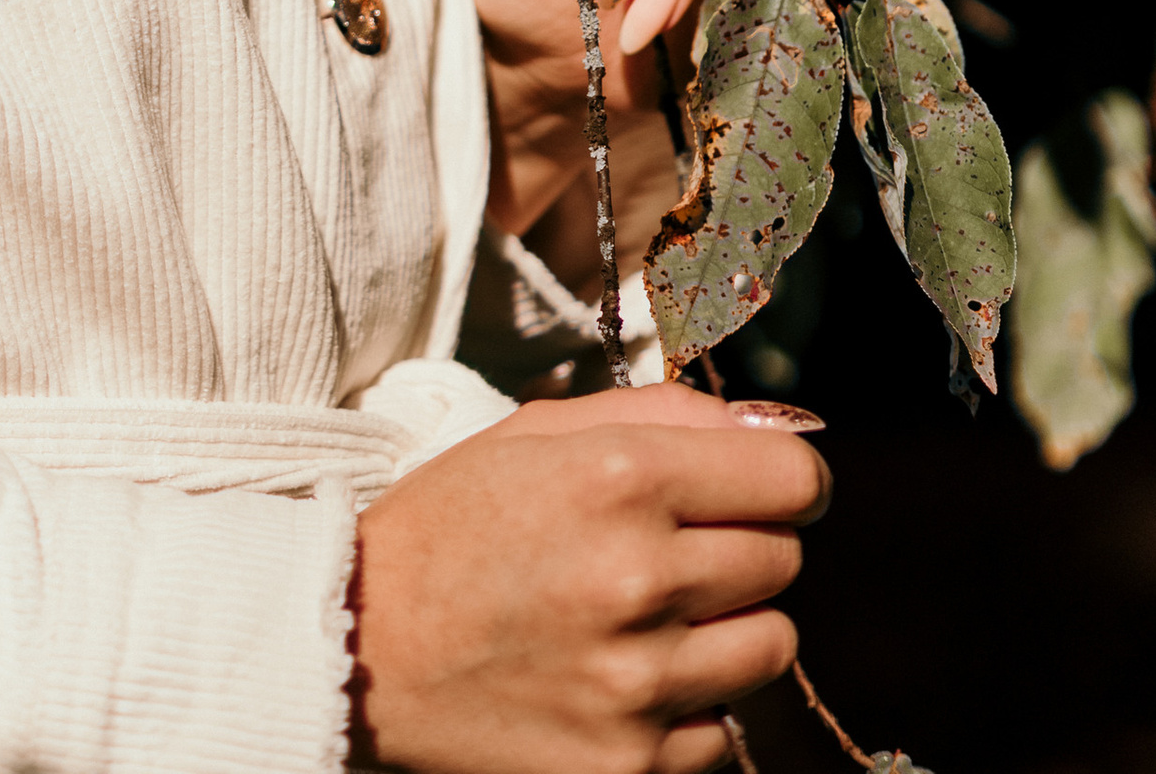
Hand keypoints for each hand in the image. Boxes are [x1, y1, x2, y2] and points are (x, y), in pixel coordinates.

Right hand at [348, 382, 828, 772]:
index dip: (793, 481)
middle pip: (783, 561)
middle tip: (676, 548)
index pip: (794, 483)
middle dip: (745, 546)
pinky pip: (723, 730)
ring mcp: (639, 683)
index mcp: (619, 479)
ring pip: (771, 646)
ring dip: (728, 627)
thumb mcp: (540, 434)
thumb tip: (779, 434)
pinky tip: (624, 677)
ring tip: (653, 615)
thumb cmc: (452, 524)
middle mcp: (639, 579)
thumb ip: (666, 416)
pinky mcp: (631, 764)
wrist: (362, 644)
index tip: (771, 490)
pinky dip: (689, 706)